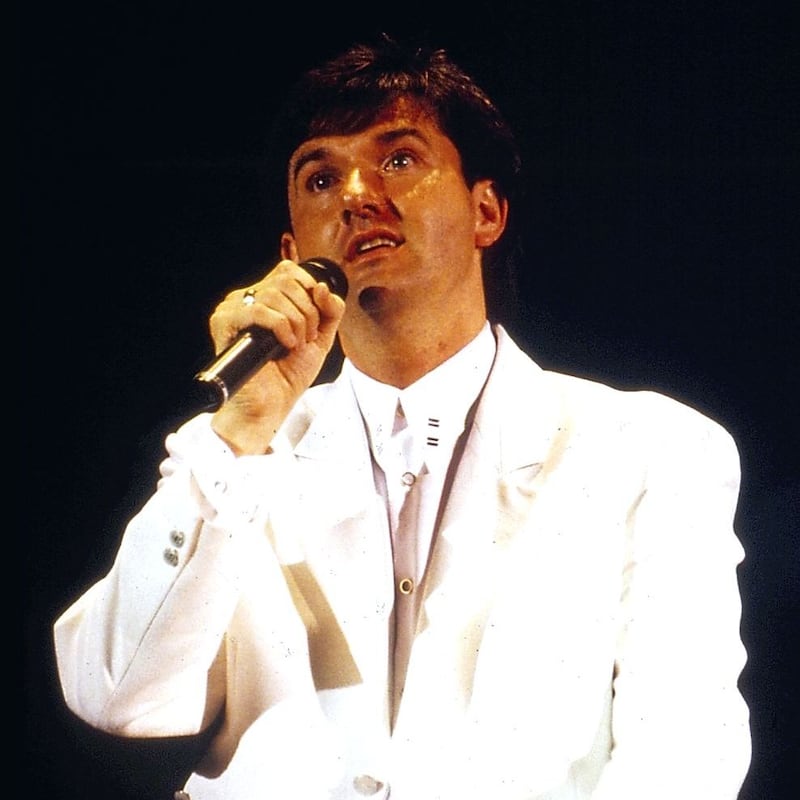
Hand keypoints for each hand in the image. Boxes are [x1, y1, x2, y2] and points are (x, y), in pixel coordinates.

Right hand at [209, 259, 345, 454]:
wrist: (272, 404)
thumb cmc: (289, 374)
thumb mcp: (321, 337)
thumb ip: (330, 310)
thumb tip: (322, 287)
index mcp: (267, 297)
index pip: (289, 270)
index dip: (310, 290)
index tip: (316, 322)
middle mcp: (248, 298)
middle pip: (285, 280)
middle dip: (308, 310)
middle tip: (307, 338)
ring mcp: (234, 309)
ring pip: (274, 293)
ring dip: (296, 321)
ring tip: (295, 345)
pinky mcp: (224, 323)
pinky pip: (257, 309)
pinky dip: (280, 327)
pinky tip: (284, 345)